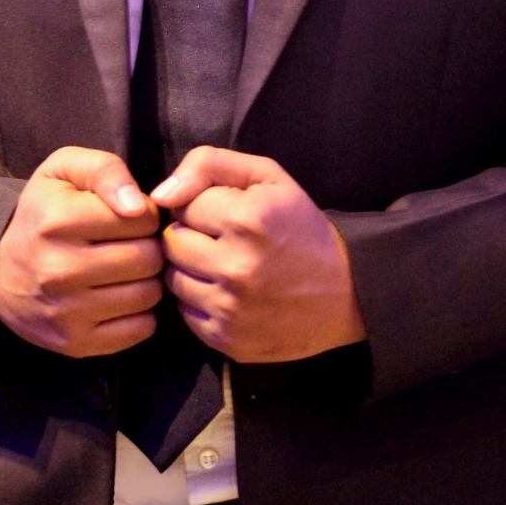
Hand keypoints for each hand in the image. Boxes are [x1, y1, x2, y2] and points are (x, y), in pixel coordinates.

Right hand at [0, 147, 162, 357]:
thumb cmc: (43, 213)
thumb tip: (138, 206)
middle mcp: (59, 270)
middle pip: (148, 258)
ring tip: (124, 269)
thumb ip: (106, 170)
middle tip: (128, 244)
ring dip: (145, 280)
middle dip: (147, 246)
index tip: (126, 216)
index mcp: (58, 220)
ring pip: (148, 294)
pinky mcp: (75, 344)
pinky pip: (140, 329)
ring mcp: (66, 313)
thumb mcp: (64, 170)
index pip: (142, 218)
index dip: (143, 213)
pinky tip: (119, 296)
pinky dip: (139, 313)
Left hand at [150, 147, 365, 363]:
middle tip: (221, 240)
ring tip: (224, 265)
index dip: (204, 205)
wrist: (346, 292)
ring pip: (174, 279)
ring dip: (192, 269)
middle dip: (192, 236)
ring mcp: (231, 308)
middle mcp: (237, 267)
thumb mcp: (267, 177)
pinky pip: (185, 313)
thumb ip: (209, 165)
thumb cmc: (301, 226)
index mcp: (248, 219)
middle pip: (172, 243)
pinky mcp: (227, 339)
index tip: (228, 213)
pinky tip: (229, 293)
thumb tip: (160, 195)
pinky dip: (201, 301)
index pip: (184, 205)